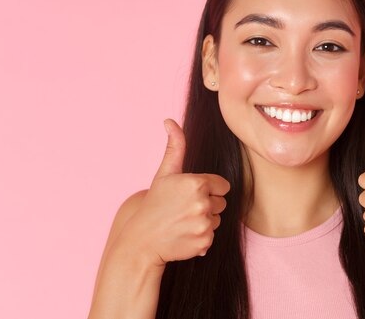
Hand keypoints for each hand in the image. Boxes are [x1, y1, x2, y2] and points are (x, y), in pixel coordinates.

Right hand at [114, 118, 230, 266]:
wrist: (142, 240)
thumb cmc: (155, 204)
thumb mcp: (164, 173)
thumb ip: (175, 147)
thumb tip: (170, 121)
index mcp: (197, 183)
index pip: (222, 186)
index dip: (207, 189)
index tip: (188, 195)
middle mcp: (203, 204)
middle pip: (222, 203)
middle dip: (207, 205)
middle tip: (183, 209)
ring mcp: (204, 225)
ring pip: (217, 219)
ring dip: (204, 221)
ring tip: (183, 222)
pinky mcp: (205, 243)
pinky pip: (212, 236)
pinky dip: (201, 237)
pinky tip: (184, 235)